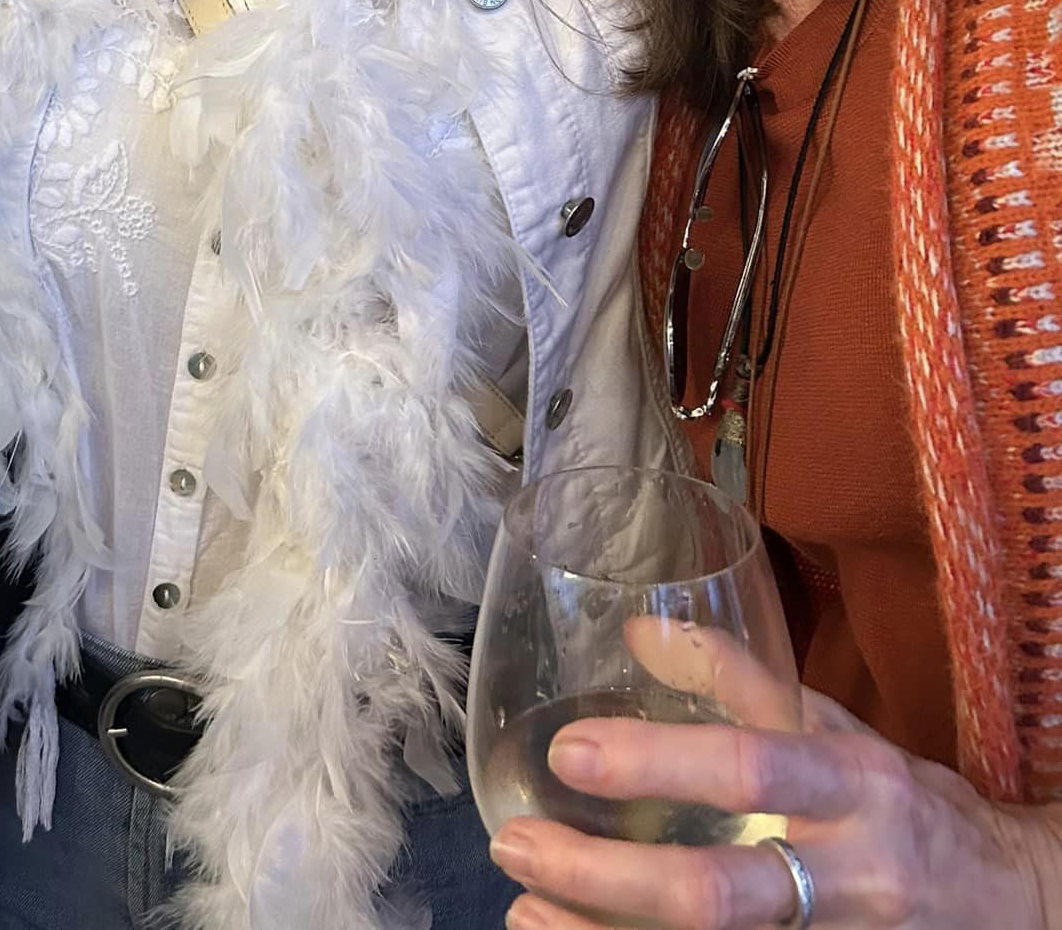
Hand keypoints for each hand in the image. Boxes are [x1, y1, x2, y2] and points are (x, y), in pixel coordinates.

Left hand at [489, 688, 1056, 928]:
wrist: (1011, 905)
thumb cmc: (898, 801)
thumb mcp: (834, 725)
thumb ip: (737, 677)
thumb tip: (636, 626)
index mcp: (853, 785)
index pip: (751, 766)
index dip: (657, 762)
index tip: (568, 752)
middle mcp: (850, 876)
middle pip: (717, 893)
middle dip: (605, 876)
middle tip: (515, 845)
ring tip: (525, 912)